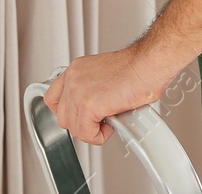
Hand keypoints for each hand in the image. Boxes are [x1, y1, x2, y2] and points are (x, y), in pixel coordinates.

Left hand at [43, 43, 181, 144]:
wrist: (148, 64)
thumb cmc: (137, 68)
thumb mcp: (103, 75)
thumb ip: (90, 90)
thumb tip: (92, 111)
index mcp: (76, 69)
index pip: (52, 97)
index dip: (66, 112)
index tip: (78, 116)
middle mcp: (73, 78)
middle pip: (62, 116)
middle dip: (81, 124)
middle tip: (100, 120)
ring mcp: (79, 92)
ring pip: (74, 128)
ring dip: (92, 131)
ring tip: (109, 121)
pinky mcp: (89, 105)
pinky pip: (86, 134)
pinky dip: (99, 136)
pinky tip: (112, 125)